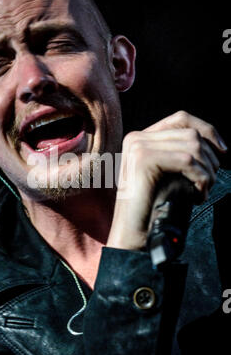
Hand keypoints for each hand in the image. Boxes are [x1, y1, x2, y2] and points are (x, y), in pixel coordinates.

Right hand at [106, 111, 226, 249]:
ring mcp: (138, 146)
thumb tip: (215, 144)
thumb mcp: (168, 176)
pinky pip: (187, 160)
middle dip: (210, 157)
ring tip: (203, 190)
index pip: (181, 119)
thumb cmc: (152, 209)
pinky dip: (200, 178)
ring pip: (192, 145)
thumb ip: (179, 155)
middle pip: (190, 132)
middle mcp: (137, 138)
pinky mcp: (144, 159)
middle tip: (209, 183)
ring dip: (207, 170)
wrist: (132, 234)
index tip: (223, 152)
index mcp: (141, 139)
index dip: (207, 130)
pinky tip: (198, 194)